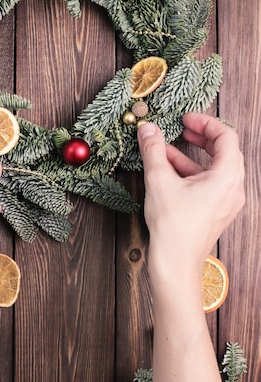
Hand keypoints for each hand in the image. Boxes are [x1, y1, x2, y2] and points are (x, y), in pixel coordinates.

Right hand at [137, 113, 244, 278]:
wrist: (175, 262)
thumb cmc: (173, 226)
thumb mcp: (159, 180)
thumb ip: (153, 150)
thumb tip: (147, 129)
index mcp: (227, 177)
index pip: (226, 136)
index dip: (205, 122)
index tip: (186, 119)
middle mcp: (233, 188)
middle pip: (224, 151)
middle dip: (201, 137)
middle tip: (183, 128)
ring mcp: (227, 201)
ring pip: (214, 168)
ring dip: (191, 155)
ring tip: (165, 149)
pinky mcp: (216, 211)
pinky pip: (209, 183)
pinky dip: (191, 172)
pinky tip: (167, 169)